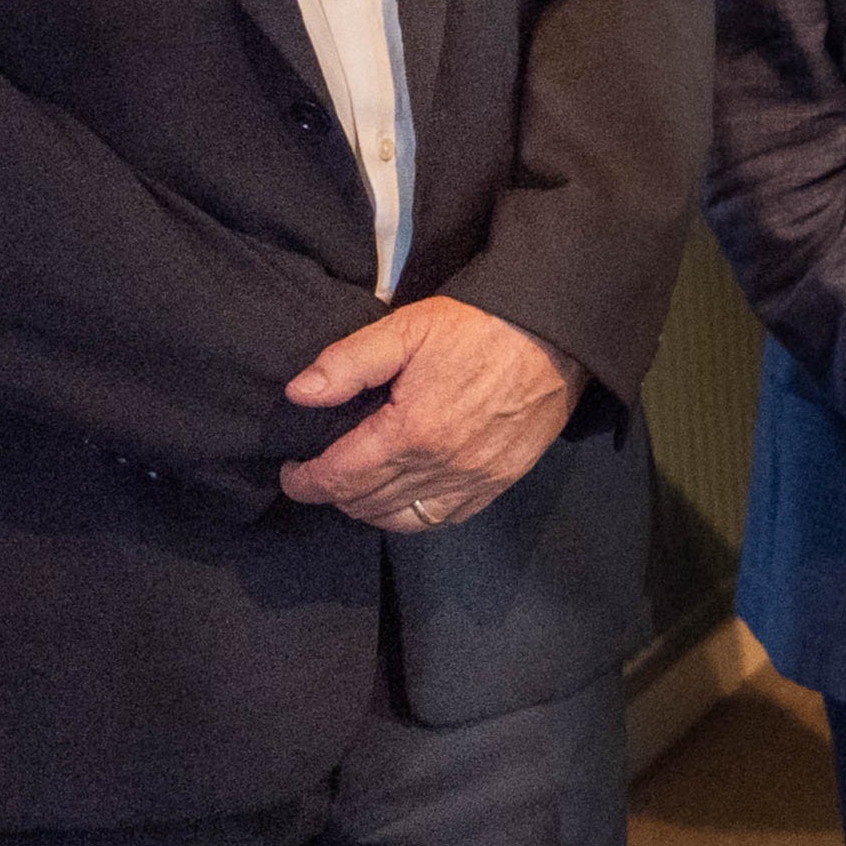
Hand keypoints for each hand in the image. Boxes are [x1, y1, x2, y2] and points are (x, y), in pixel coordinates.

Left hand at [278, 298, 576, 532]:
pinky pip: (444, 518)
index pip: (340, 476)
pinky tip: (402, 498)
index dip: (305, 482)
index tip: (291, 473)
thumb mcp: (406, 328)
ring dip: (368, 509)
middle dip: (332, 493)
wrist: (554, 336)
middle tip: (319, 473)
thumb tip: (300, 394)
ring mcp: (473, 479)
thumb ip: (348, 362)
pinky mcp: (499, 481)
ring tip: (355, 488)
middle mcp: (441, 466)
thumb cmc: (479, 327)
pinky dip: (412, 516)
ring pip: (402, 519)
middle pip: (366, 502)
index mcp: (411, 431)